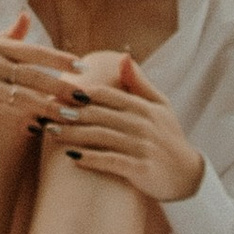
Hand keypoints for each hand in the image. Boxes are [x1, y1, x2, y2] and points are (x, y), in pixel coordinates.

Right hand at [0, 15, 81, 148]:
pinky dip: (24, 121)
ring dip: (49, 108)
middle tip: (86, 97)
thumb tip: (26, 17)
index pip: (34, 52)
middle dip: (62, 87)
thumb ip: (6, 36)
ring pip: (23, 98)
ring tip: (70, 117)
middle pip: (34, 76)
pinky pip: (5, 115)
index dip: (60, 60)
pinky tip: (40, 127)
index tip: (82, 67)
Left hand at [54, 55, 205, 205]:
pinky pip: (111, 161)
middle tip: (46, 111)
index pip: (107, 95)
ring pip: (101, 137)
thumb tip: (124, 56)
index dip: (81, 93)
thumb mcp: (161, 106)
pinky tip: (71, 158)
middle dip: (70, 112)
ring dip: (73, 134)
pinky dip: (90, 158)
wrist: (187, 176)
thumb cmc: (168, 137)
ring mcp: (142, 147)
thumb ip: (139, 83)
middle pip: (99, 115)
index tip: (57, 92)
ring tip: (51, 133)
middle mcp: (143, 125)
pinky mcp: (140, 169)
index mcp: (144, 107)